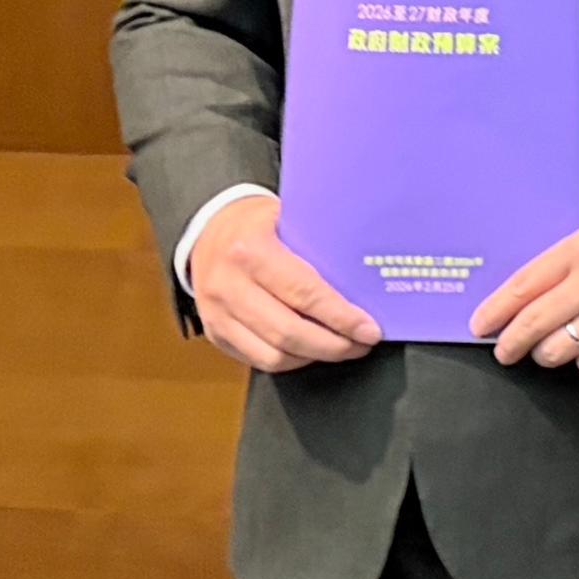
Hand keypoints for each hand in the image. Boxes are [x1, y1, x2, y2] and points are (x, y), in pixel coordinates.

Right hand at [182, 192, 378, 373]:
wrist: (208, 230)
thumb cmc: (259, 223)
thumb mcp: (287, 216)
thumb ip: (318, 244)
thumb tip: (367, 276)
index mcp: (251, 251)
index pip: (304, 293)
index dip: (341, 317)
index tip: (370, 329)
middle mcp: (229, 285)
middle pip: (288, 332)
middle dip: (333, 345)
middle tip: (362, 344)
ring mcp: (217, 313)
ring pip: (272, 355)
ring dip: (313, 358)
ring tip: (343, 349)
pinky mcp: (215, 333)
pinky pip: (257, 360)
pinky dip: (290, 362)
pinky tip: (311, 352)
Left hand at [471, 210, 578, 372]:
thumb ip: (566, 255)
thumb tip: (527, 289)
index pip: (524, 286)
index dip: (496, 311)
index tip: (481, 324)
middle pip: (533, 324)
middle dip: (510, 343)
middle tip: (504, 349)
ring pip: (557, 351)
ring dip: (545, 353)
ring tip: (548, 346)